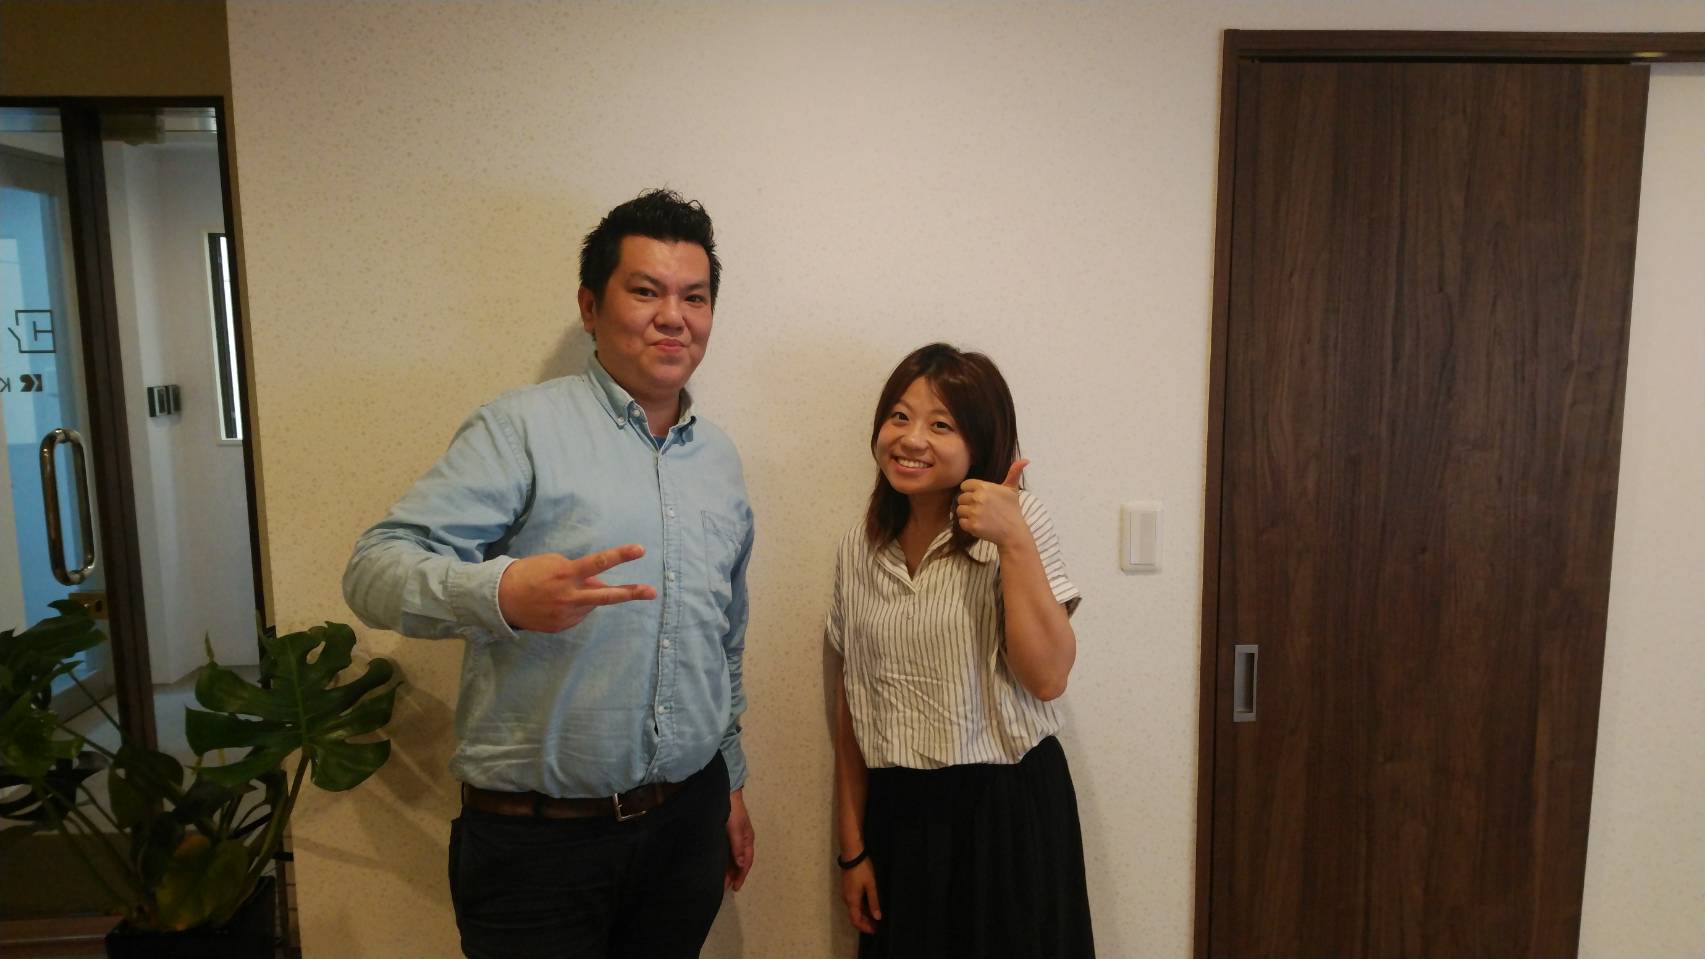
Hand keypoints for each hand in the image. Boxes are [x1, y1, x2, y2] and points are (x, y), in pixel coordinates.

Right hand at [496, 545, 656, 632]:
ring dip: (587, 596)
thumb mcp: (554, 563)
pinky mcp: (562, 627)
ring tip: (563, 592)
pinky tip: (557, 603)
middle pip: (607, 595)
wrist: (500, 599)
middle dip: (631, 593)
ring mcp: (566, 614)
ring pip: (591, 604)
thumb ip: (578, 572)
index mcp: (567, 574)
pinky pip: (578, 615)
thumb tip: (597, 583)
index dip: (621, 555)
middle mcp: (570, 596)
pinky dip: (575, 608)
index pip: (599, 563)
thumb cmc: (528, 573)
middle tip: (651, 592)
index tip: (640, 550)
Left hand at [725, 788, 753, 890]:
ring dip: (727, 870)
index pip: (746, 862)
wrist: (724, 793)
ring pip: (732, 858)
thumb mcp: (736, 828)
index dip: (741, 876)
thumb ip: (737, 847)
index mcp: (747, 840)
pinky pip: (726, 852)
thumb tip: (741, 865)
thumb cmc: (732, 811)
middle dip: (733, 876)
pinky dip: (723, 861)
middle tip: (724, 888)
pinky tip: (716, 865)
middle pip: (739, 863)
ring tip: (719, 881)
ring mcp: (734, 838)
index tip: (734, 887)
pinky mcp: (725, 834)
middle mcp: (741, 841)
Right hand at [840, 858, 880, 933]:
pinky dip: (862, 907)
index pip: (856, 921)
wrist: (852, 854)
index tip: (875, 930)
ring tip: (877, 916)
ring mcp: (846, 893)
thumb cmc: (862, 870)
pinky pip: (854, 903)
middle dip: (866, 923)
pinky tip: (871, 905)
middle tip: (878, 925)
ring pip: (855, 909)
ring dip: (864, 915)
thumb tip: (877, 917)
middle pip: (855, 916)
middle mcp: (847, 899)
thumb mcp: (871, 886)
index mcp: (852, 901)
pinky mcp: (848, 888)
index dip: (865, 928)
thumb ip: (874, 902)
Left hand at [954, 459, 1030, 548]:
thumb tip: (1025, 460)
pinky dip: (967, 525)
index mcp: (984, 487)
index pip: (965, 485)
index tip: (979, 498)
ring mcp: (974, 512)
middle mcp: (978, 498)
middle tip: (980, 509)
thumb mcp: (1012, 490)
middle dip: (968, 504)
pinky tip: (979, 524)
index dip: (970, 492)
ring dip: (967, 514)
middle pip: (961, 498)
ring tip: (979, 517)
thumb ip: (1014, 473)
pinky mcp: (972, 525)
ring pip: (959, 510)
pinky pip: (961, 522)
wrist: (1013, 532)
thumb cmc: (1012, 510)